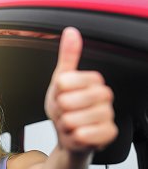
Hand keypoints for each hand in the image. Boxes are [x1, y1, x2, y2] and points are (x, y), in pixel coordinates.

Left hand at [45, 27, 117, 151]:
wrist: (68, 134)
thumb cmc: (64, 107)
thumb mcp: (60, 80)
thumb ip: (67, 57)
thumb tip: (71, 32)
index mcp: (93, 80)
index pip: (70, 80)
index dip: (59, 90)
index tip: (60, 93)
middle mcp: (104, 95)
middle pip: (71, 101)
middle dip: (60, 109)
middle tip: (64, 110)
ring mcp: (108, 115)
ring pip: (76, 119)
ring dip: (66, 123)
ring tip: (70, 122)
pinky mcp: (109, 133)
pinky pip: (87, 134)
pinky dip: (75, 136)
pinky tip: (77, 133)